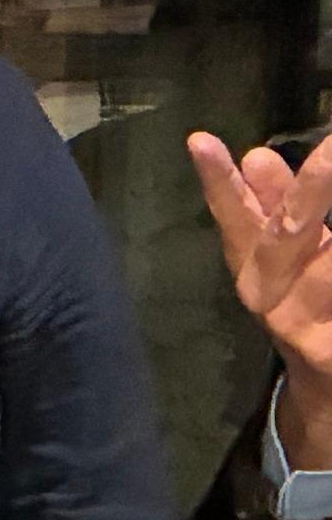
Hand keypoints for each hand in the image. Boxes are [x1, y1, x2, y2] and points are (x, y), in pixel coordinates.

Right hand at [191, 132, 331, 464]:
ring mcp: (307, 327)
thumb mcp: (286, 250)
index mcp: (253, 269)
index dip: (216, 180)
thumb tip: (257, 156)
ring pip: (327, 272)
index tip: (200, 141)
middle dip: (310, 190)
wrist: (328, 379)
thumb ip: (272, 204)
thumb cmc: (309, 297)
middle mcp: (270, 298)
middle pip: (285, 236)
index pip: (231, 215)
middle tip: (331, 149)